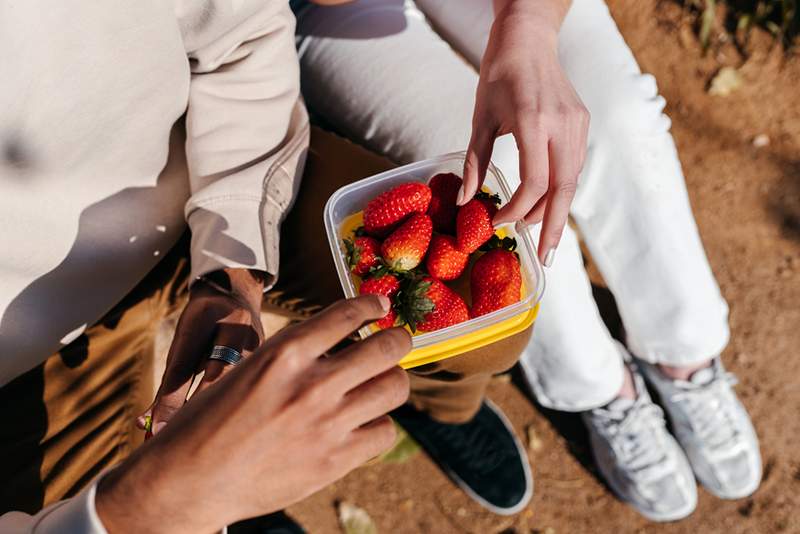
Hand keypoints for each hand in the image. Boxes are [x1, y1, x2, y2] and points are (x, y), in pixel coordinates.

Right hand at [97, 295, 410, 533]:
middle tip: (397, 341)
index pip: (348, 313)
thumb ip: (292, 358)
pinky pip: (384, 433)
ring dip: (392, 380)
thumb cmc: (210, 422)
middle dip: (398, 339)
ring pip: (395, 388)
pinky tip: (364, 424)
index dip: (371, 304)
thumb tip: (336, 348)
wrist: (189, 481)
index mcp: (285, 353)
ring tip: (382, 383)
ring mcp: (328, 423)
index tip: (380, 305)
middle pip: (387, 348)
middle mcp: (313, 384)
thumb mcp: (247, 370)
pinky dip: (379, 425)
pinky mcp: (335, 460)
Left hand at [462, 0, 588, 266]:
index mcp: (535, 122)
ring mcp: (578, 124)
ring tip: (540, 233)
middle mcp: (563, 125)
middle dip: (553, 226)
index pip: (536, 182)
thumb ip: (475, 162)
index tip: (499, 221)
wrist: (529, 39)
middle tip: (546, 257)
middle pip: (563, 189)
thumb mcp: (480, 118)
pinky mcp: (583, 122)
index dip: (518, 209)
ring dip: (555, 208)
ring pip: (572, 179)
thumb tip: (467, 202)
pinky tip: (547, 203)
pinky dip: (560, 188)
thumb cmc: (498, 75)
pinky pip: (574, 165)